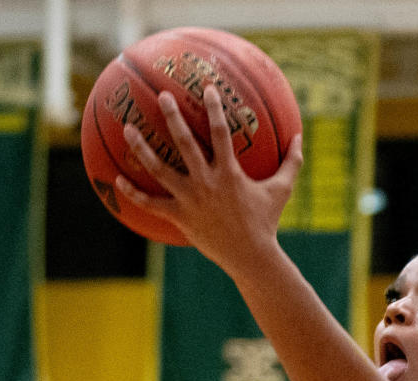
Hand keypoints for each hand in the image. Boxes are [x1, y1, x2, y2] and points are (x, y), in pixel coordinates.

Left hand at [114, 83, 302, 272]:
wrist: (250, 257)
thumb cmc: (267, 222)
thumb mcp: (282, 190)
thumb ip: (292, 161)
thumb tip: (301, 136)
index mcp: (230, 172)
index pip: (220, 132)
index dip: (215, 108)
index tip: (207, 88)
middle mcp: (207, 182)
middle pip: (185, 143)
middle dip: (173, 116)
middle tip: (162, 96)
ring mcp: (190, 199)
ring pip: (160, 169)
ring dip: (142, 148)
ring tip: (128, 128)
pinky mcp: (179, 217)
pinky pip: (151, 203)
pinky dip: (133, 192)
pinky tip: (116, 178)